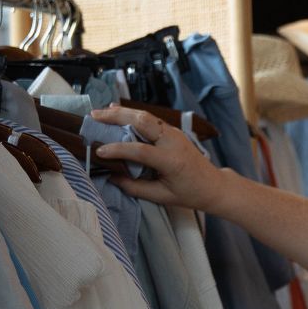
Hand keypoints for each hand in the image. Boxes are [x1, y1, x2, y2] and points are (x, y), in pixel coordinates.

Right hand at [87, 105, 234, 213]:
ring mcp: (173, 132)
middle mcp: (173, 141)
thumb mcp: (161, 196)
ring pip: (145, 116)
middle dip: (117, 117)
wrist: (212, 184)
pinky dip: (132, 114)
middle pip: (143, 121)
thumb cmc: (188, 193)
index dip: (118, 150)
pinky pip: (150, 119)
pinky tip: (117, 112)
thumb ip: (134, 187)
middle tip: (94, 116)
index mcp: (171, 160)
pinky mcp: (171, 130)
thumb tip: (111, 177)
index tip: (99, 152)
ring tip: (101, 112)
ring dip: (122, 112)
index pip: (141, 150)